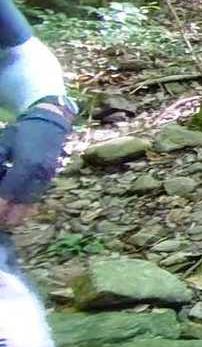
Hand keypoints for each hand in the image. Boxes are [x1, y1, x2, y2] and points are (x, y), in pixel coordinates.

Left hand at [0, 111, 69, 225]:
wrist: (49, 123)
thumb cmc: (20, 132)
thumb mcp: (2, 145)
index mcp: (27, 163)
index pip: (9, 191)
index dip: (0, 204)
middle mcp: (40, 173)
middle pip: (22, 200)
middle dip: (8, 215)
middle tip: (0, 223)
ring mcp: (48, 176)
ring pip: (30, 200)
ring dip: (18, 213)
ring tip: (7, 222)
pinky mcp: (51, 178)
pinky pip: (36, 195)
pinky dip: (25, 205)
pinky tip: (16, 211)